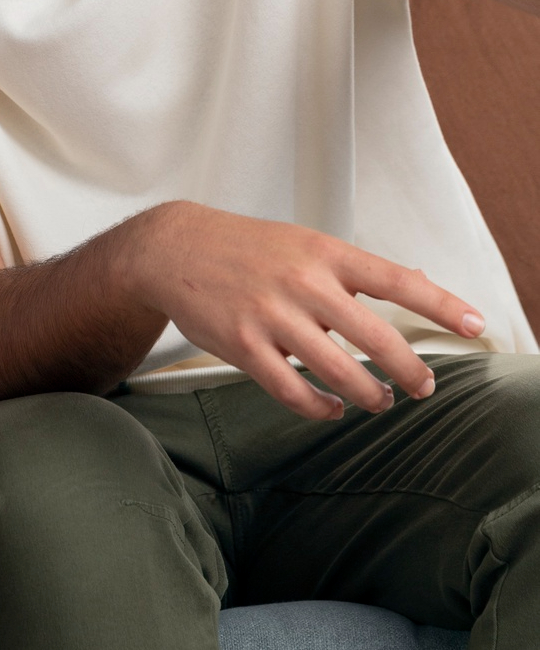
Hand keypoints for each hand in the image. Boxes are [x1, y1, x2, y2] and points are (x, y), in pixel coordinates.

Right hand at [127, 202, 485, 420]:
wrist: (174, 249)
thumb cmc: (246, 247)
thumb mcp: (304, 242)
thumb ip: (354, 267)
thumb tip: (415, 277)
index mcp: (324, 253)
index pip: (397, 280)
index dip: (442, 304)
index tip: (475, 324)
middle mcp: (304, 283)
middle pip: (378, 338)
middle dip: (410, 371)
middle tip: (422, 386)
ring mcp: (272, 316)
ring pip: (340, 373)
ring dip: (370, 395)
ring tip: (378, 400)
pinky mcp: (244, 346)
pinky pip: (294, 392)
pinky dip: (321, 408)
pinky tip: (332, 407)